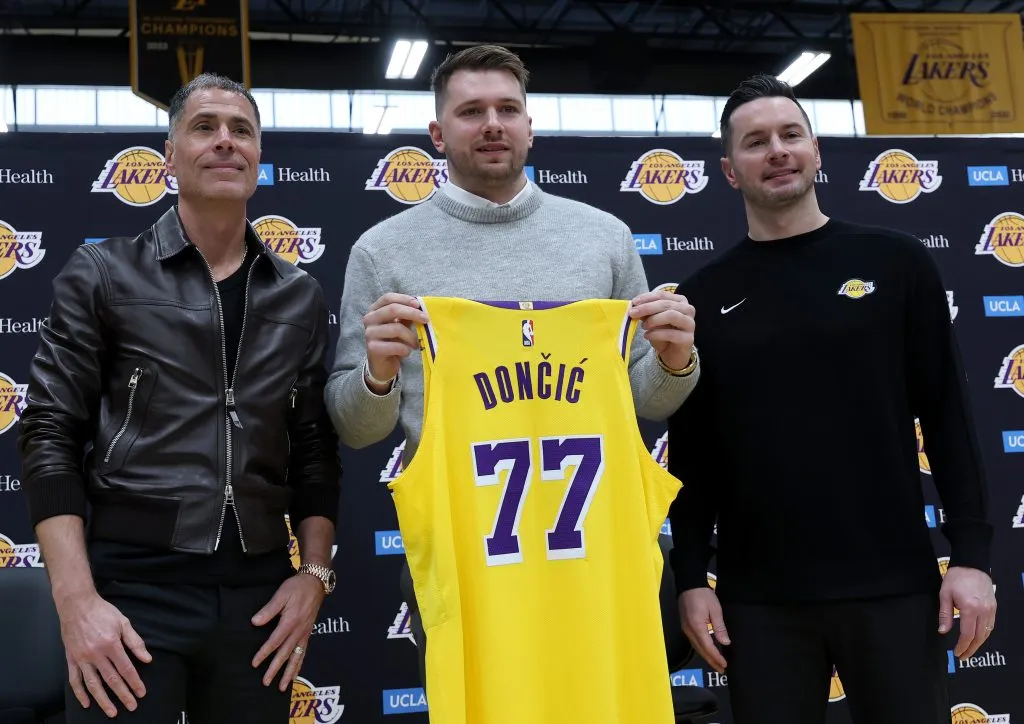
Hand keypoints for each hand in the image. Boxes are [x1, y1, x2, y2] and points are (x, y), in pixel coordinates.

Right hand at [59, 592, 151, 716]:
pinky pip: (75, 680)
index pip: (126, 669)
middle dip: (123, 695)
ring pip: (93, 684)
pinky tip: (87, 703)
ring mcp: (82, 658)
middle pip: (112, 680)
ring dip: (103, 700)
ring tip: (111, 711)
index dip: (135, 682)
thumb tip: (147, 658)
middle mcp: (96, 654)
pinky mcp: (71, 659)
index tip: (141, 692)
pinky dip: (80, 693)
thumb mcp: (123, 622)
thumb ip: (135, 642)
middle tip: (131, 706)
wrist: (76, 605)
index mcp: (111, 644)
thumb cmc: (101, 612)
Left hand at [251, 573, 325, 690]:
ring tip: (283, 686)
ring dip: (290, 672)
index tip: (255, 663)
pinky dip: (299, 664)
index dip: (264, 653)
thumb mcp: (281, 594)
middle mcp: (298, 631)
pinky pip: (303, 652)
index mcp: (291, 622)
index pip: (275, 641)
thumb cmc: (297, 587)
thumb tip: (255, 622)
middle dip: (275, 669)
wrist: (315, 583)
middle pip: (285, 654)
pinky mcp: (307, 633)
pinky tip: (296, 672)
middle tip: (266, 682)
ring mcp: (304, 633)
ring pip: (297, 657)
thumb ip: (269, 609)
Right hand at [362, 293, 427, 392]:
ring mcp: (369, 333)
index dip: (404, 299)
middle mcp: (369, 319)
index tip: (418, 304)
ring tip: (416, 344)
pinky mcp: (373, 348)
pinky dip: (405, 349)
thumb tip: (421, 307)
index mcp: (375, 310)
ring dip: (411, 336)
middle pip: (392, 309)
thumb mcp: (400, 326)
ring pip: (396, 328)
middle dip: (412, 313)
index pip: (388, 298)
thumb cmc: (393, 342)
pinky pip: (395, 345)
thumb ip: (407, 316)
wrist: (382, 365)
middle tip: (426, 320)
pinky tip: (407, 352)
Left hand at [629, 290, 695, 369]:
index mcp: (680, 301)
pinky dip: (656, 334)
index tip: (633, 303)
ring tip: (643, 326)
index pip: (662, 295)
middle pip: (666, 304)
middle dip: (647, 308)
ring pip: (671, 315)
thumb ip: (646, 312)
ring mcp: (690, 324)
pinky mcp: (688, 338)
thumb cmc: (663, 334)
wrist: (672, 354)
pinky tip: (647, 336)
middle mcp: (688, 310)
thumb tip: (635, 307)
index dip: (646, 298)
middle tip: (633, 313)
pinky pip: (671, 334)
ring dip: (653, 320)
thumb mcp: (652, 320)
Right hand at [679, 588, 729, 672]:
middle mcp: (689, 631)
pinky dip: (702, 649)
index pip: (708, 647)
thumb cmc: (704, 595)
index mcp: (697, 627)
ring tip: (716, 664)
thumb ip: (719, 627)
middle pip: (701, 650)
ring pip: (696, 647)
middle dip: (711, 661)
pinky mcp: (686, 626)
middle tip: (722, 670)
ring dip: (706, 657)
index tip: (725, 665)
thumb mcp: (715, 609)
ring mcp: (686, 629)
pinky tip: (708, 652)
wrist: (689, 584)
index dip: (716, 657)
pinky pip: (694, 642)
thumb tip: (725, 643)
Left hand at [939, 566, 995, 658]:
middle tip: (963, 656)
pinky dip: (984, 634)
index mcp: (970, 608)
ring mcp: (991, 609)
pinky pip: (990, 625)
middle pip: (979, 637)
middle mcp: (983, 611)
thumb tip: (942, 631)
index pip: (967, 634)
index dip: (962, 646)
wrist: (971, 564)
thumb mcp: (945, 595)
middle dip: (971, 649)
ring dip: (979, 643)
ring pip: (987, 632)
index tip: (957, 653)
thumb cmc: (956, 578)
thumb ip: (945, 614)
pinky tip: (977, 637)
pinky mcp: (994, 606)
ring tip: (969, 650)